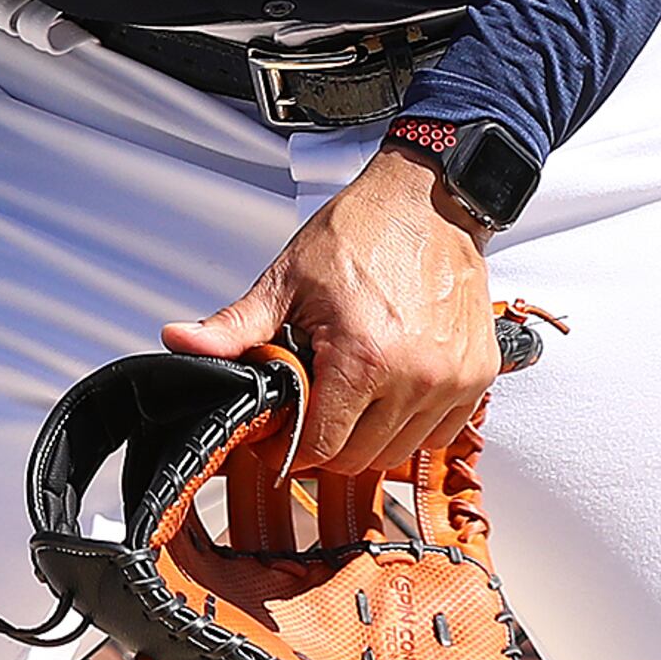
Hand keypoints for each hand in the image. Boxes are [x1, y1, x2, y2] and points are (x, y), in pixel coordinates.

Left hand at [164, 145, 496, 475]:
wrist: (427, 201)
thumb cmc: (363, 232)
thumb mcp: (287, 280)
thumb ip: (235, 325)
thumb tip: (183, 343)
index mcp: (366, 357)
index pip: (323, 446)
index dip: (289, 450)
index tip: (276, 440)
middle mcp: (418, 377)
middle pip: (361, 457)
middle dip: (325, 445)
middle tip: (308, 412)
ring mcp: (454, 380)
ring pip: (401, 451)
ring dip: (369, 437)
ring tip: (348, 395)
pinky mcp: (478, 376)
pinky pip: (440, 432)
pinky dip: (411, 425)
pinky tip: (388, 393)